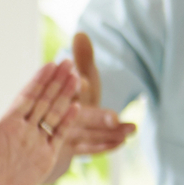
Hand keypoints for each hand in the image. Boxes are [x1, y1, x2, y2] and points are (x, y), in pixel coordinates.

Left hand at [0, 57, 79, 184]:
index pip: (27, 96)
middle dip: (56, 81)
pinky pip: (59, 134)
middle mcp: (24, 128)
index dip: (38, 80)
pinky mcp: (46, 155)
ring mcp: (36, 140)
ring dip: (65, 96)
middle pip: (44, 100)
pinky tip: (77, 106)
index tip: (49, 64)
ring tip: (76, 78)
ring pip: (54, 113)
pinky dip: (68, 121)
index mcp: (8, 123)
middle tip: (68, 62)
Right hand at [56, 32, 135, 158]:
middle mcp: (56, 117)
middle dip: (96, 117)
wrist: (51, 129)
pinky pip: (89, 150)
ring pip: (86, 136)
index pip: (65, 92)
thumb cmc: (72, 97)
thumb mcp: (78, 76)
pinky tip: (123, 142)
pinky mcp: (69, 150)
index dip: (74, 87)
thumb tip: (81, 34)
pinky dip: (106, 146)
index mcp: (57, 97)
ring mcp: (62, 135)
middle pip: (77, 117)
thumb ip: (82, 58)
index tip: (82, 81)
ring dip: (108, 134)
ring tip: (132, 129)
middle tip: (114, 117)